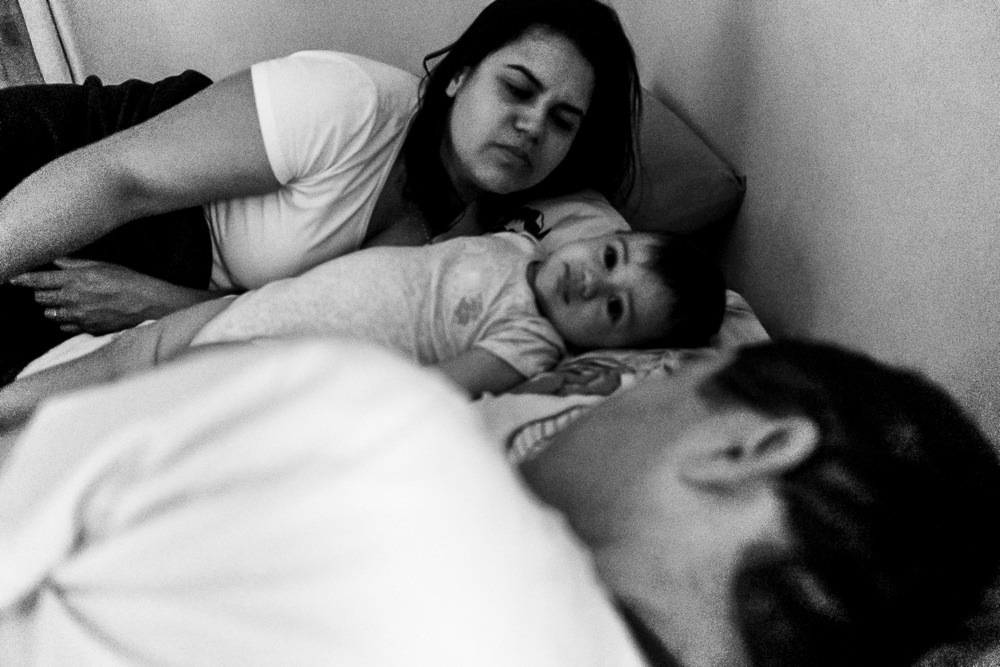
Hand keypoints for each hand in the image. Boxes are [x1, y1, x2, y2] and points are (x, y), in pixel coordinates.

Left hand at [9, 258, 209, 334]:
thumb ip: (75, 263)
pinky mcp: (87, 328)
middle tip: (49, 288)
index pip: (38, 280)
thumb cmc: (129, 281)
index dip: (22, 279)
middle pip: (41, 298)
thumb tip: (56, 260)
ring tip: (65, 301)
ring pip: (50, 314)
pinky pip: (66, 326)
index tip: (13, 278)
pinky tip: (76, 314)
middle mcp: (72, 299)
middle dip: (41, 293)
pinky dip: (66, 320)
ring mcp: (79, 316)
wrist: (148, 304)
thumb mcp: (102, 265)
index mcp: (75, 279)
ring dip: (52, 307)